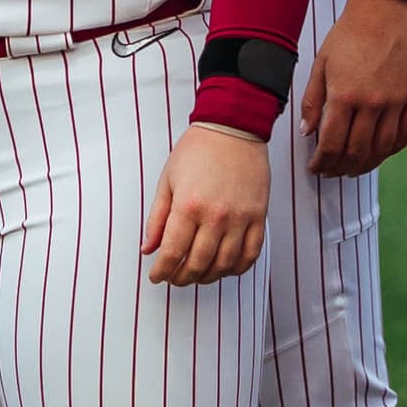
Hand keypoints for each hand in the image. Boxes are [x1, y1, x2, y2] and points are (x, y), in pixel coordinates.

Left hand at [143, 122, 269, 283]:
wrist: (233, 128)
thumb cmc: (197, 150)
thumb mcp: (167, 181)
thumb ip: (157, 218)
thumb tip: (148, 249)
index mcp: (188, 205)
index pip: (172, 252)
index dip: (162, 270)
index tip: (157, 275)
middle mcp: (215, 216)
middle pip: (197, 264)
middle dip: (181, 278)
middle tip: (174, 278)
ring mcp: (240, 218)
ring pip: (224, 265)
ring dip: (207, 277)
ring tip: (196, 275)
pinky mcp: (258, 217)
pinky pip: (250, 254)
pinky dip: (237, 268)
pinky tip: (225, 268)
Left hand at [301, 0, 406, 177]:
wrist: (383, 13)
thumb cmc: (348, 36)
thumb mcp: (320, 64)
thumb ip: (311, 100)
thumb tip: (306, 131)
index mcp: (344, 95)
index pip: (331, 144)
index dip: (321, 162)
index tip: (315, 168)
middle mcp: (371, 103)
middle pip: (356, 151)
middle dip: (340, 168)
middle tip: (331, 172)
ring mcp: (395, 102)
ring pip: (382, 148)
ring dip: (366, 164)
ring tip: (353, 168)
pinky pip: (406, 133)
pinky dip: (393, 149)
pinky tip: (381, 153)